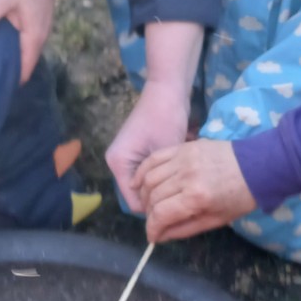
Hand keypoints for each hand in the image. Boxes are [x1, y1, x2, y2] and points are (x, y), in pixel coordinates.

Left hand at [0, 0, 57, 81]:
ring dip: (4, 54)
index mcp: (34, 37)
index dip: (9, 83)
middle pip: (21, 61)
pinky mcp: (31, 14)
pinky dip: (6, 41)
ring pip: (19, 48)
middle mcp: (38, 35)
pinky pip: (18, 35)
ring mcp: (36, 24)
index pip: (23, 71)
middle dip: (3, 70)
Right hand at [106, 80, 192, 211]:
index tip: (178, 210)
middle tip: (183, 200)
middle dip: (159, 197)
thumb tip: (170, 208)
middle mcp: (117, 163)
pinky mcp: (136, 153)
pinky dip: (161, 175)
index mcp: (118, 164)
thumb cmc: (166, 119)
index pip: (134, 203)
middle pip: (138, 195)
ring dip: (162, 186)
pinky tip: (177, 172)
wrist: (167, 90)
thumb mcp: (166, 153)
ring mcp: (125, 158)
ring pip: (145, 186)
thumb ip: (163, 182)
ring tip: (182, 186)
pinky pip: (147, 174)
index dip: (155, 209)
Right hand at [135, 137, 254, 240]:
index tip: (152, 236)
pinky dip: (143, 171)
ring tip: (151, 203)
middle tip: (155, 221)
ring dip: (145, 194)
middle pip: (153, 197)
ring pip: (149, 178)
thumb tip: (160, 236)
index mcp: (196, 197)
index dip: (152, 229)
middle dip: (149, 213)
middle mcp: (186, 176)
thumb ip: (185, 228)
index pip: (160, 215)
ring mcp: (183, 158)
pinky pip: (154, 158)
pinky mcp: (184, 147)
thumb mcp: (216, 220)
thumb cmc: (241, 197)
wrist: (258, 165)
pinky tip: (140, 182)